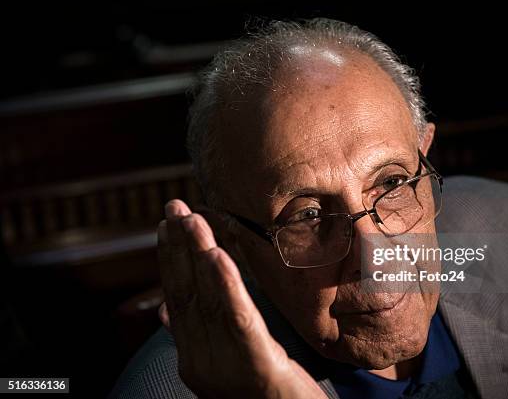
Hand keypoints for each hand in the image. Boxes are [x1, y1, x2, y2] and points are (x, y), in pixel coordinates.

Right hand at [158, 199, 326, 398]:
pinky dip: (226, 285)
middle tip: (173, 208)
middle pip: (187, 294)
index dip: (170, 261)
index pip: (178, 300)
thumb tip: (164, 311)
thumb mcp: (226, 364)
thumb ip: (194, 336)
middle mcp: (201, 361)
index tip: (166, 226)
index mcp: (194, 357)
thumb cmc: (262, 397)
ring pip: (208, 300)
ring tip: (189, 219)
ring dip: (196, 255)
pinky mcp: (257, 365)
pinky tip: (216, 256)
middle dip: (178, 247)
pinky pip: (238, 319)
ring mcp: (225, 365)